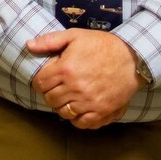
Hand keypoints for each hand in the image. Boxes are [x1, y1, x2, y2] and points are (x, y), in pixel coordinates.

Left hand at [27, 29, 143, 129]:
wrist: (131, 58)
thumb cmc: (102, 45)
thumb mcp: (74, 36)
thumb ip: (49, 41)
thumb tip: (29, 45)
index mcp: (65, 69)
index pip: (40, 84)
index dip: (41, 81)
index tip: (47, 79)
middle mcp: (75, 88)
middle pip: (50, 99)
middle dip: (51, 93)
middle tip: (58, 87)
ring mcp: (88, 102)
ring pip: (63, 112)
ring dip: (62, 105)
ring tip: (69, 97)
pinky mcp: (101, 112)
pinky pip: (81, 123)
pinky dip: (77, 118)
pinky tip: (79, 107)